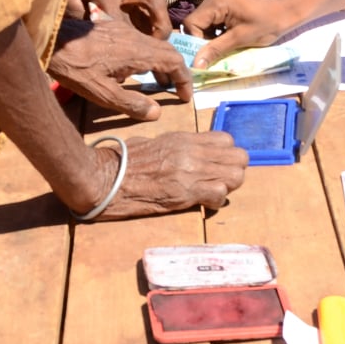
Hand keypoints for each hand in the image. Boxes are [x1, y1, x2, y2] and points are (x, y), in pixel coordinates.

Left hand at [48, 17, 187, 120]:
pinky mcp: (114, 28)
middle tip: (175, 90)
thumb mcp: (101, 93)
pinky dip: (147, 56)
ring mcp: (126, 30)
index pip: (174, 63)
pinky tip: (133, 69)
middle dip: (176, 72)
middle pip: (169, 52)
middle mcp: (137, 38)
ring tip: (157, 82)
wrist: (51, 40)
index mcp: (139, 53)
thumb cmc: (74, 68)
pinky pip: (140, 41)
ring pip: (155, 45)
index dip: (184, 80)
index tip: (185, 96)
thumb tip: (156, 113)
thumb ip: (130, 104)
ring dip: (162, 63)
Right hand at [99, 130, 248, 218]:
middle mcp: (192, 152)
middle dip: (234, 172)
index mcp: (184, 138)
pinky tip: (203, 205)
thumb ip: (176, 147)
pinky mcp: (185, 192)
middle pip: (239, 157)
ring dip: (229, 187)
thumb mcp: (153, 143)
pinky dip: (216, 203)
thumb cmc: (123, 162)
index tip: (217, 167)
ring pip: (235, 175)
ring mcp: (191, 171)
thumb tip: (187, 153)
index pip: (226, 140)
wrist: (106, 179)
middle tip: (219, 183)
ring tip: (213, 194)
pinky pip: (219, 195)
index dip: (226, 155)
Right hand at [184, 0, 291, 67]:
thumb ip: (215, 50)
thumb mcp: (240, 39)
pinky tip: (227, 39)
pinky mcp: (225, 2)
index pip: (191, 23)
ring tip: (222, 48)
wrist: (287, 11)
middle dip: (202, 40)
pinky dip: (216, 32)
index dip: (195, 41)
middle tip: (213, 55)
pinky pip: (212, 19)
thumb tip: (195, 65)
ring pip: (203, 22)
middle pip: (196, 22)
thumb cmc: (267, 24)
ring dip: (209, 37)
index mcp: (217, 2)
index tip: (204, 56)